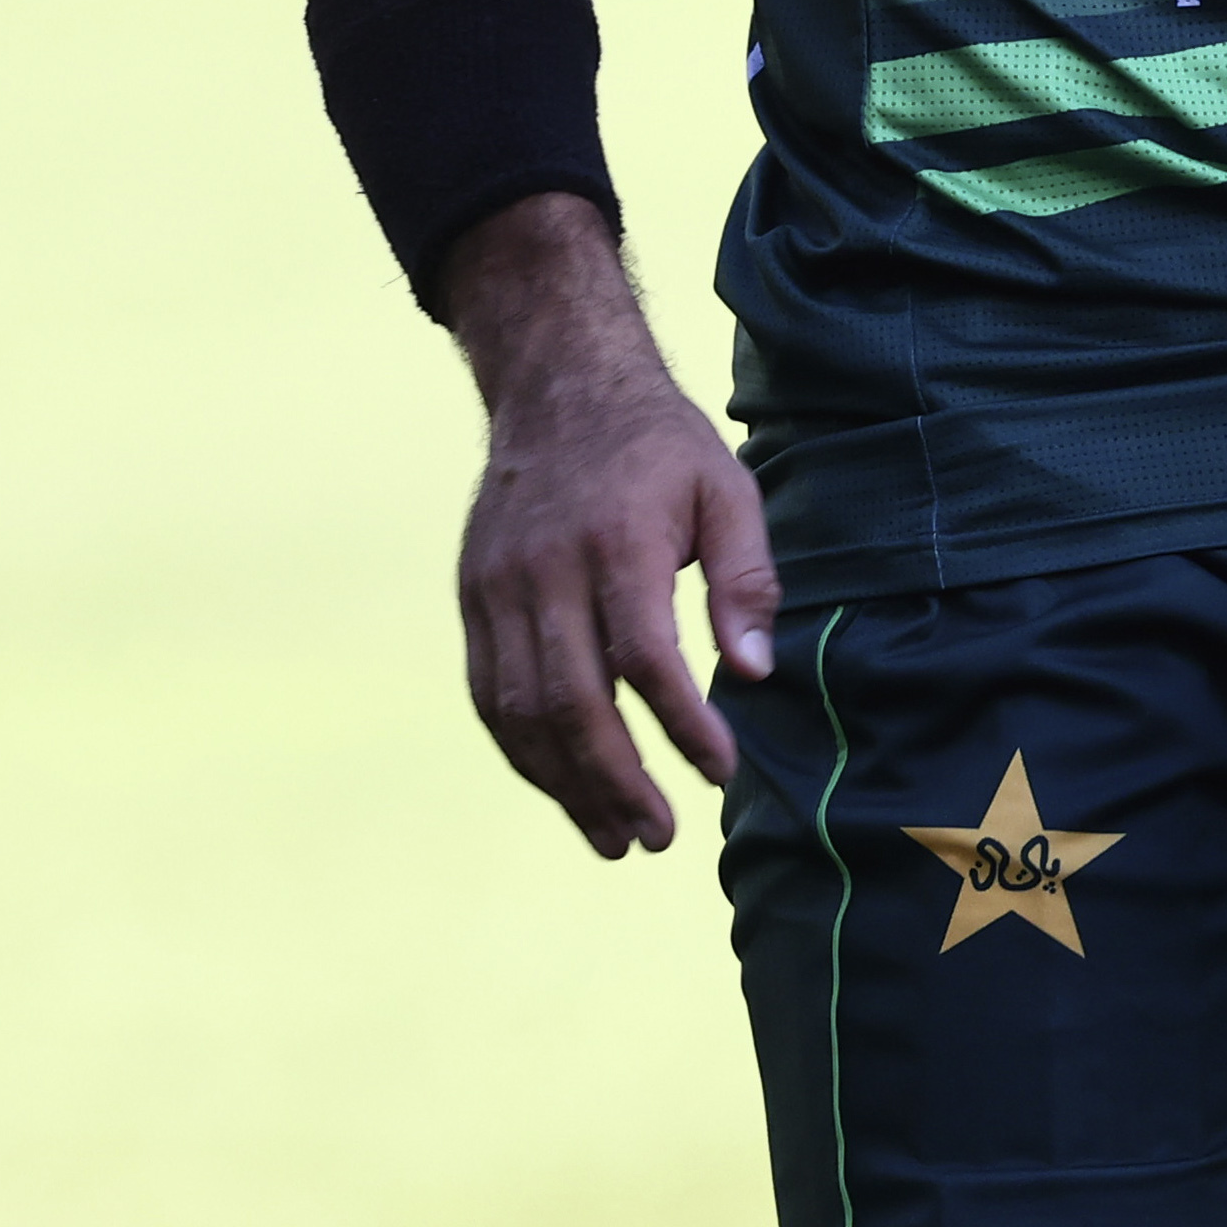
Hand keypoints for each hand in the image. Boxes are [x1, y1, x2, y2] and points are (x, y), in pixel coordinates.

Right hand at [441, 203, 773, 856]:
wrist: (558, 386)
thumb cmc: (659, 447)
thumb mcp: (727, 490)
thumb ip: (746, 581)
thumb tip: (754, 673)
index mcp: (618, 542)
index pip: (643, 658)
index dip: (681, 725)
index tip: (721, 772)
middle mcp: (545, 570)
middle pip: (569, 701)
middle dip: (615, 782)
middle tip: (660, 838)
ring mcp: (497, 587)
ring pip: (518, 711)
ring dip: (565, 786)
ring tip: (614, 839)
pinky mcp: (472, 598)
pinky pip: (487, 693)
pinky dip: (523, 751)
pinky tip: (563, 788)